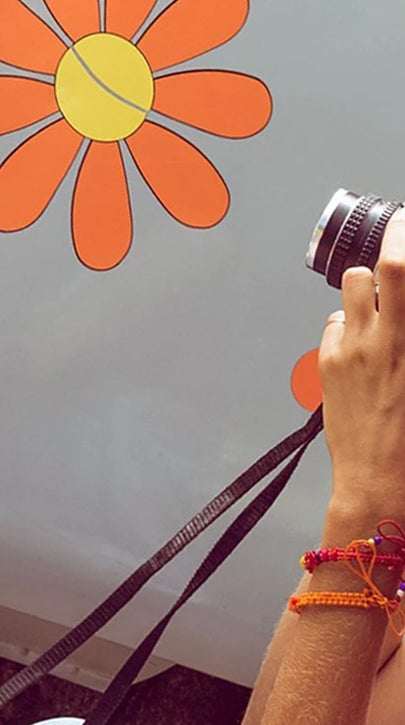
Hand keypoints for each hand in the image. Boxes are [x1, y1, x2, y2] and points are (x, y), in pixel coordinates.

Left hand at [318, 217, 404, 529]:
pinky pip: (335, 324)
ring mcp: (351, 350)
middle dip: (389, 262)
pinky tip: (364, 348)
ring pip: (351, 292)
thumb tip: (401, 306)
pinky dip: (350, 325)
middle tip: (400, 271)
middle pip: (375, 272)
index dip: (404, 239)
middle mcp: (385, 342)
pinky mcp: (328, 363)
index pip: (402, 272)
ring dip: (367, 292)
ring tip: (383, 314)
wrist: (380, 484)